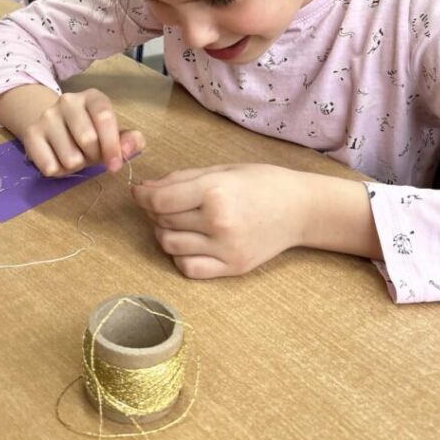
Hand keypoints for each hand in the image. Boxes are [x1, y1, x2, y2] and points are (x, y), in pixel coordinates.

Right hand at [21, 89, 144, 176]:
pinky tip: (58, 158)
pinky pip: (50, 167)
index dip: (112, 145)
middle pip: (87, 139)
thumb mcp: (113, 134)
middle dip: (93, 156)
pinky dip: (58, 171)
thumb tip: (127, 150)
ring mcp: (47, 116)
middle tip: (90, 154)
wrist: (52, 126)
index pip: (104, 117)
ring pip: (69, 158)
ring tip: (74, 155)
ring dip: (76, 165)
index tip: (115, 165)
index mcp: (92, 97)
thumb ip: (129, 141)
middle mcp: (68, 101)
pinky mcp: (31, 134)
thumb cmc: (90, 132)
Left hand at [131, 164, 308, 278]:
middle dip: (155, 210)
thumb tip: (145, 189)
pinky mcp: (232, 268)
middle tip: (164, 203)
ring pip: (170, 245)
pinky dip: (180, 257)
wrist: (300, 209)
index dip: (142, 196)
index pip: (160, 200)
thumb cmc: (262, 183)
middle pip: (163, 221)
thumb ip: (181, 179)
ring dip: (165, 232)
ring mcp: (225, 249)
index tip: (138, 193)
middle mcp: (218, 222)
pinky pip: (188, 268)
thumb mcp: (222, 170)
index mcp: (215, 192)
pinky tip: (190, 243)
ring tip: (178, 222)